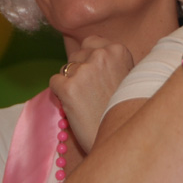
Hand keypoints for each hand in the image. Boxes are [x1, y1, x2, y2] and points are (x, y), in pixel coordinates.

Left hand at [49, 37, 134, 152]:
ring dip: (69, 83)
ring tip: (85, 102)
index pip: (91, 42)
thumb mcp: (128, 77)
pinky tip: (74, 107)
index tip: (95, 75)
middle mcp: (101, 55)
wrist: (122, 140)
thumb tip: (91, 54)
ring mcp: (84, 71)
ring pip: (64, 68)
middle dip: (78, 70)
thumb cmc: (126, 111)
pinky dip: (60, 95)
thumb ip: (111, 62)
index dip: (89, 59)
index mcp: (118, 50)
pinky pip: (54, 83)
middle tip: (89, 92)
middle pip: (76, 55)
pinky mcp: (68, 88)